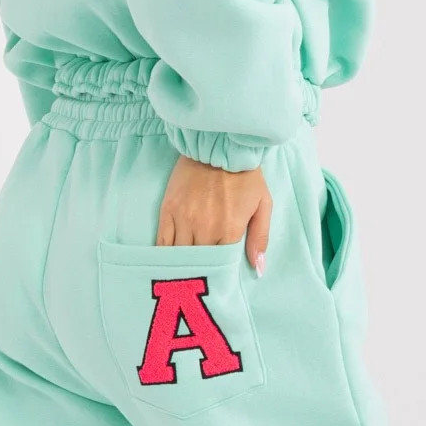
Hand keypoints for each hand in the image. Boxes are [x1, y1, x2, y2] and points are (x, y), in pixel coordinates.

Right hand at [155, 154, 270, 271]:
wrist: (218, 145)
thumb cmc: (244, 175)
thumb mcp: (262, 204)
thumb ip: (260, 238)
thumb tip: (258, 268)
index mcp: (229, 231)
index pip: (221, 264)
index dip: (220, 271)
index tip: (219, 277)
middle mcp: (205, 229)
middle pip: (200, 263)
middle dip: (201, 272)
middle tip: (201, 280)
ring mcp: (184, 220)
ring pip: (180, 256)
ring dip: (183, 266)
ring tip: (185, 274)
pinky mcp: (168, 210)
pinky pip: (162, 242)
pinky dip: (165, 255)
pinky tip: (167, 263)